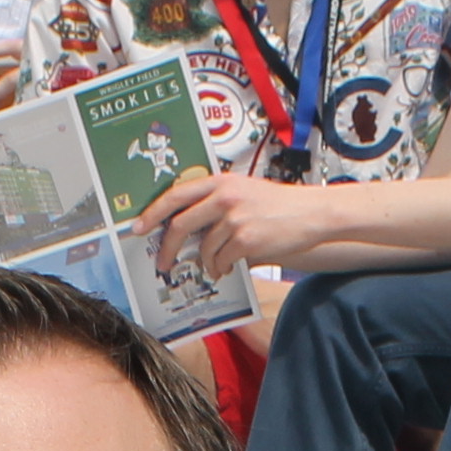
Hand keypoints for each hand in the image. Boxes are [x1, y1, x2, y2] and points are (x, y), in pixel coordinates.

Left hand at [144, 169, 341, 277]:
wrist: (312, 212)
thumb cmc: (278, 205)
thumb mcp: (244, 191)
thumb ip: (216, 203)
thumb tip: (186, 229)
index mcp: (220, 182)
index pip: (175, 195)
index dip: (153, 213)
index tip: (138, 227)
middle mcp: (224, 197)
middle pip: (180, 225)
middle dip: (167, 249)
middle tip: (163, 263)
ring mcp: (234, 218)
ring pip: (203, 248)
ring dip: (205, 263)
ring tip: (214, 265)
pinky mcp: (246, 239)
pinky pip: (221, 260)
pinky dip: (221, 268)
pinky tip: (227, 267)